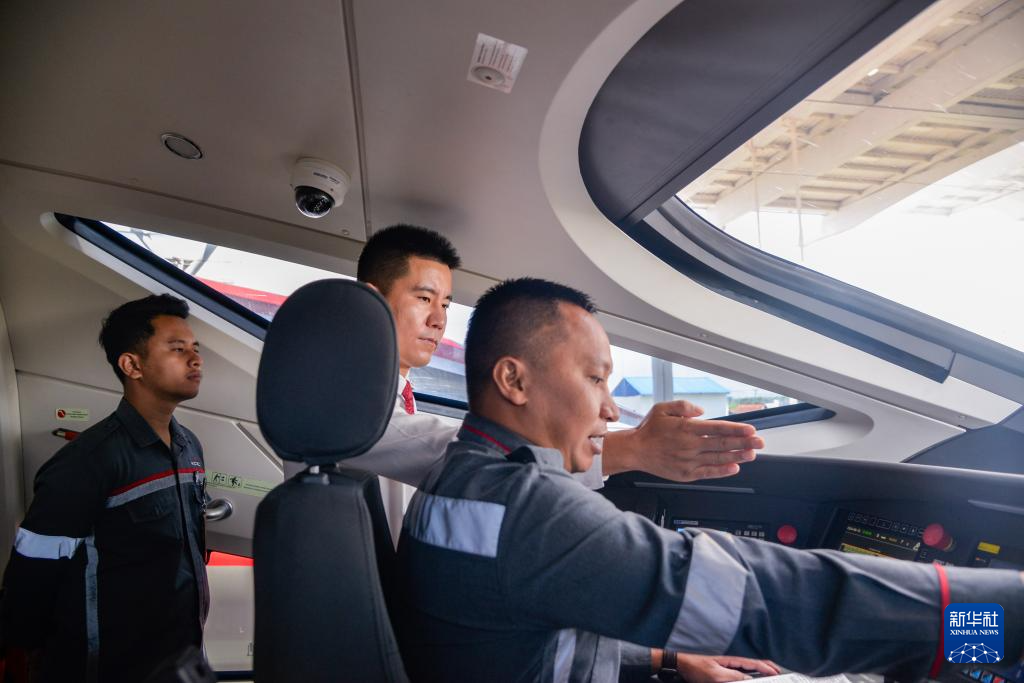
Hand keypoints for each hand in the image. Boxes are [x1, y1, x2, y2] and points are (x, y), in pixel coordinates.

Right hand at [603, 400, 764, 480]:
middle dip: (744, 443)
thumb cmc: (649, 430)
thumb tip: (701, 412)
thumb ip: (683, 406)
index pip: (717, 428)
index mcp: (686, 428)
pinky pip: (708, 473)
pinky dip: (722, 471)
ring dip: (738, 456)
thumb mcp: (662, 408)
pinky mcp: (686, 474)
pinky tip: (734, 467)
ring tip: (752, 454)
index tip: (751, 430)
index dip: (736, 430)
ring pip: (718, 459)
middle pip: (722, 444)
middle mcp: (689, 445)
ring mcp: (689, 461)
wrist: (635, 451)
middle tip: (760, 442)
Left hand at [675, 654, 780, 682]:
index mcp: (731, 661)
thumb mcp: (717, 675)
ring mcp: (726, 668)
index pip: (753, 664)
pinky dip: (748, 676)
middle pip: (753, 665)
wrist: (682, 667)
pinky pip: (739, 674)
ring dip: (759, 672)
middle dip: (766, 668)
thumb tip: (749, 678)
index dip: (766, 668)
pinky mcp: (722, 674)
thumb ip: (734, 676)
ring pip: (747, 670)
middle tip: (778, 673)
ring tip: (769, 675)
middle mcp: (731, 664)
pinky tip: (750, 678)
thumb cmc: (697, 669)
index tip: (777, 673)